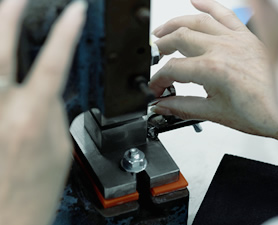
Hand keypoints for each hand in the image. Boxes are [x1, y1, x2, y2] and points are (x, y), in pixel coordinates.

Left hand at [0, 1, 86, 224]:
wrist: (9, 212)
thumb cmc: (38, 187)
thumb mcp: (61, 146)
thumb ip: (53, 110)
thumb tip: (47, 85)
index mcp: (32, 119)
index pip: (51, 63)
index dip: (65, 33)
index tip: (74, 13)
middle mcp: (0, 112)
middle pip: (1, 52)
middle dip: (9, 17)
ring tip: (2, 16)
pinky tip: (0, 61)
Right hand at [150, 0, 277, 141]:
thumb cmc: (260, 113)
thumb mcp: (215, 114)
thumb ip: (183, 107)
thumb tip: (162, 105)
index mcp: (213, 69)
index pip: (173, 69)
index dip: (159, 80)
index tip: (157, 89)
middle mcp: (223, 49)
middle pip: (180, 38)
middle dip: (161, 47)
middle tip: (155, 58)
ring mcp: (235, 39)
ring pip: (198, 21)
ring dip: (176, 24)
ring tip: (162, 31)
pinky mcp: (246, 36)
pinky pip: (225, 13)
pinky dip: (208, 5)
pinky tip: (195, 1)